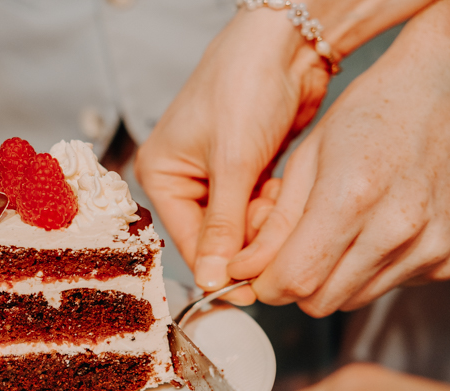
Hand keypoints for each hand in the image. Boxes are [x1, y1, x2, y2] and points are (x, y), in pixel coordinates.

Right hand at [136, 8, 330, 300]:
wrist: (288, 41)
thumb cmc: (245, 85)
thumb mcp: (232, 163)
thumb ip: (222, 228)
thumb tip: (212, 280)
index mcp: (160, 174)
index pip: (187, 240)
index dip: (218, 266)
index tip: (249, 291)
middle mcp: (184, 178)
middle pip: (215, 237)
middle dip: (246, 236)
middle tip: (270, 222)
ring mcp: (216, 175)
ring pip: (241, 225)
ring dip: (264, 220)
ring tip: (276, 192)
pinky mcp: (246, 170)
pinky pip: (258, 208)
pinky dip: (273, 206)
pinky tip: (282, 187)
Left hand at [228, 0, 449, 316]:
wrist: (442, 89)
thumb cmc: (371, 113)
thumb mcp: (305, 160)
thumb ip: (274, 225)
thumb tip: (244, 270)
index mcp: (353, 199)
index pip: (295, 280)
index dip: (265, 285)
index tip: (253, 274)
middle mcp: (398, 229)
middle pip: (322, 301)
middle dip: (294, 285)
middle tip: (288, 253)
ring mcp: (431, 246)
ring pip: (353, 300)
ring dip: (331, 279)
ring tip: (333, 234)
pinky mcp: (449, 257)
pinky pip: (388, 287)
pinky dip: (368, 271)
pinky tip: (369, 232)